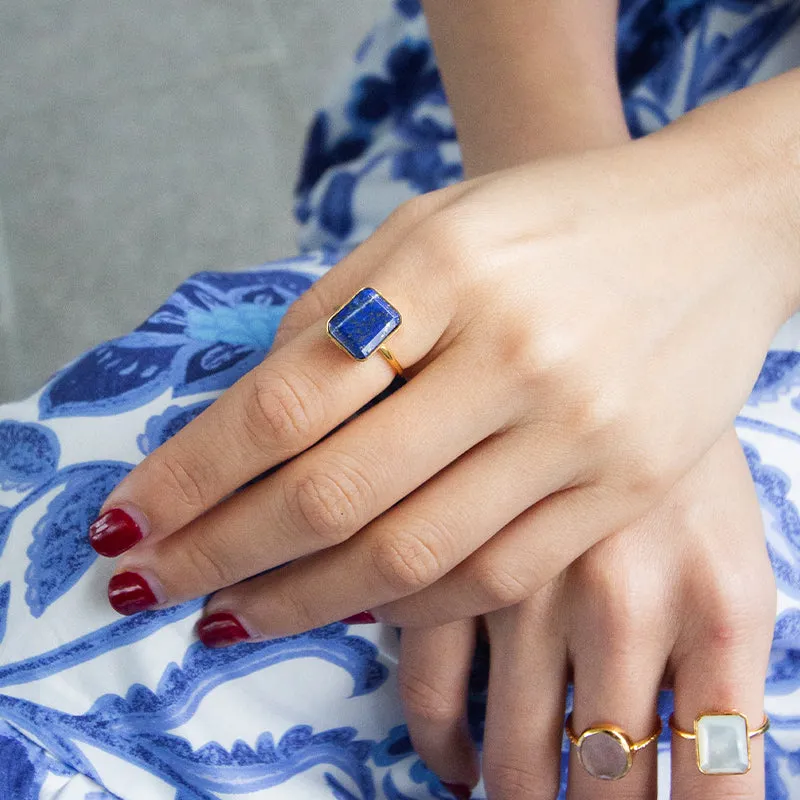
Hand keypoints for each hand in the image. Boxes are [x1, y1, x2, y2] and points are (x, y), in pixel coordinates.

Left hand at [89, 99, 788, 637]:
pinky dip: (409, 604)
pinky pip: (495, 574)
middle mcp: (515, 356)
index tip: (129, 524)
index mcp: (448, 267)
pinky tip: (353, 604)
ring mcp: (579, 431)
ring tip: (233, 616)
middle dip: (224, 552)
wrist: (709, 229)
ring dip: (304, 600)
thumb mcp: (432, 227)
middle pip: (336, 492)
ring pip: (412, 554)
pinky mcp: (624, 486)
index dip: (194, 474)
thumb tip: (248, 419)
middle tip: (154, 586)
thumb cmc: (550, 222)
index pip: (288, 398)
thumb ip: (337, 317)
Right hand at [398, 429, 774, 797]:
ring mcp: (533, 578)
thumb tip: (691, 774)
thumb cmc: (680, 467)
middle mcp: (626, 601)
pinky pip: (430, 681)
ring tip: (508, 796)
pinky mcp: (459, 551)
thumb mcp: (734, 558)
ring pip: (512, 752)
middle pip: (606, 786)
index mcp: (719, 607)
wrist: (627, 344)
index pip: (714, 785)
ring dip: (513, 796)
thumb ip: (720, 673)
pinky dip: (439, 736)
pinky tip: (453, 752)